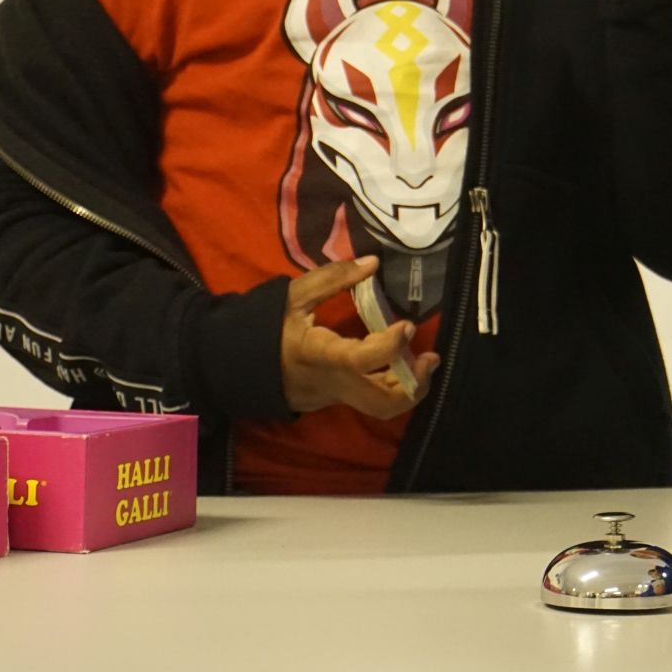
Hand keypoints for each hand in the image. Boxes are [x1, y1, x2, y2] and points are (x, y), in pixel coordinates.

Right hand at [279, 257, 440, 418]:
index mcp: (317, 355)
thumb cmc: (268, 328)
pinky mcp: (340, 401)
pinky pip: (374, 401)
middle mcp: (332, 383)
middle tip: (430, 358)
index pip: (358, 360)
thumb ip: (332, 278)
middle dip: (413, 385)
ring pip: (381, 409)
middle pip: (380, 403)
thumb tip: (372, 263)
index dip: (388, 347)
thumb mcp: (293, 296)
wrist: (242, 366)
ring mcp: (337, 397)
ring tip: (425, 362)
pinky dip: (395, 386)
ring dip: (410, 388)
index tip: (407, 325)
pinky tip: (404, 364)